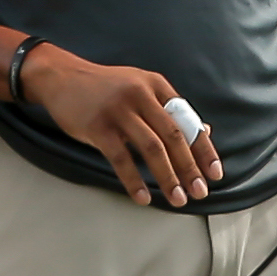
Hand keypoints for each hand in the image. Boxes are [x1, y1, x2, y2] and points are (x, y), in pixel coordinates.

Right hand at [26, 47, 222, 206]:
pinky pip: (121, 158)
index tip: (215, 173)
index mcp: (156, 85)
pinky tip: (143, 197)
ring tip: (177, 199)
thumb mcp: (140, 88)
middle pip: (173, 137)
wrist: (61, 77)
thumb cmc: (104, 88)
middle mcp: (140, 95)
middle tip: (199, 192)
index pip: (188, 121)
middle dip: (190, 168)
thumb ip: (168, 109)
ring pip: (152, 149)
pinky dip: (134, 180)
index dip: (204, 149)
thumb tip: (203, 132)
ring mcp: (119, 110)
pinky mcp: (98, 126)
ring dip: (168, 177)